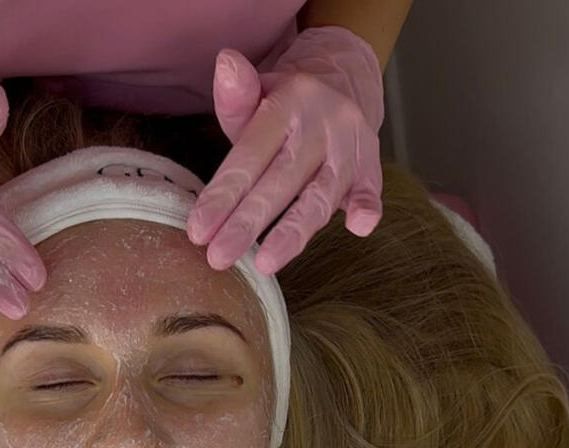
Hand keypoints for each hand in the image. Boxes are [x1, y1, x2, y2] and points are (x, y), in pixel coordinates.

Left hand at [187, 26, 385, 275]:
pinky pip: (370, 188)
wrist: (343, 83)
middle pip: (279, 182)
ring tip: (265, 263)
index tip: (198, 231)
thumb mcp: (256, 97)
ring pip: (319, 196)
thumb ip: (236, 97)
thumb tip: (225, 64)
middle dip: (247, 224)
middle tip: (218, 258)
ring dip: (293, 232)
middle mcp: (320, 125)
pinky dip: (366, 206)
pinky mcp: (370, 166)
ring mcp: (348, 147)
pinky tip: (358, 227)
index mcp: (286, 105)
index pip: (248, 157)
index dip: (222, 196)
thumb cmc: (283, 107)